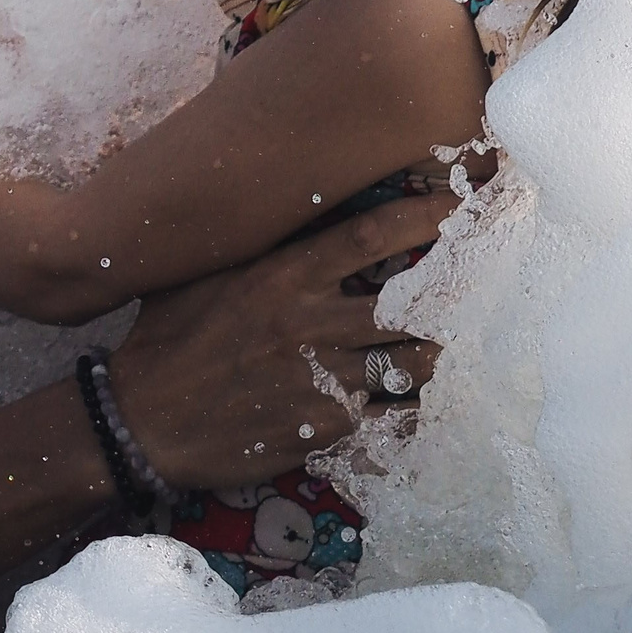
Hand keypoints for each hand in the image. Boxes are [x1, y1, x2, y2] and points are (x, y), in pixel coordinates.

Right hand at [103, 194, 453, 490]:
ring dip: (439, 355)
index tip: (465, 202)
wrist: (141, 422)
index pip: (373, 235)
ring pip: (414, 362)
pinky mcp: (326, 430)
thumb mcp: (200, 274)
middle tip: (490, 282)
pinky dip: (414, 412)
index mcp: (285, 275)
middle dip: (459, 291)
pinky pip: (394, 419)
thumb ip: (253, 245)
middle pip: (415, 300)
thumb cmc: (165, 339)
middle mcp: (314, 322)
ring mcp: (324, 379)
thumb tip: (283, 205)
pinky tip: (428, 409)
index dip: (427, 216)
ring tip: (453, 348)